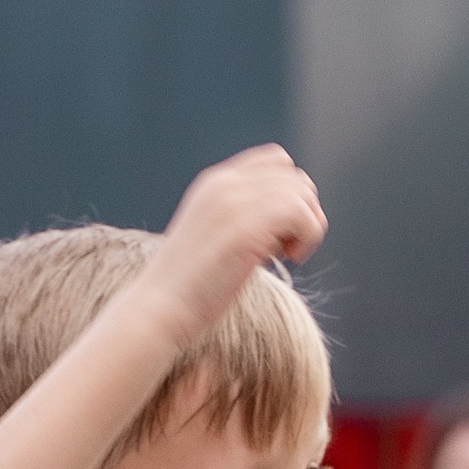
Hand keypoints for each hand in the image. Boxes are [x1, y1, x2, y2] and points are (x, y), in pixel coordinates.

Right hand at [151, 146, 326, 347]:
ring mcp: (234, 203)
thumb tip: (287, 225)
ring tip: (286, 255)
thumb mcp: (215, 238)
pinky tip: (288, 260)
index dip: (289, 194)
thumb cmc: (189, 287)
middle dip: (302, 213)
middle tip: (283, 248)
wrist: (160, 307)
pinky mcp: (244, 228)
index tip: (277, 232)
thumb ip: (243, 219)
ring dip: (307, 227)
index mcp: (216, 183)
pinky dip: (307, 237)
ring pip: (303, 192)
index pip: (276, 161)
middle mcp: (225, 184)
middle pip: (296, 177)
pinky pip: (302, 214)